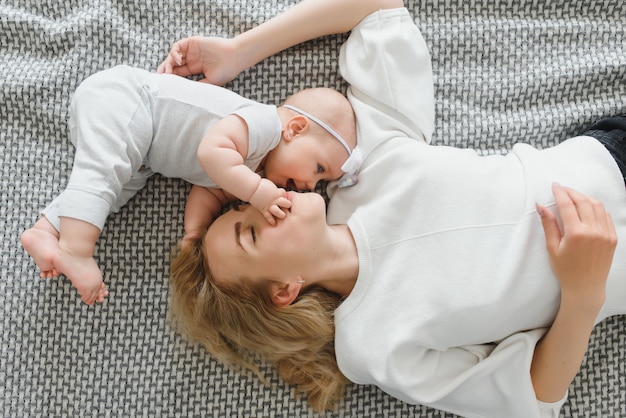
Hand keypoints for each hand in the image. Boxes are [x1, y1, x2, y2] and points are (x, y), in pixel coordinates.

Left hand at [157, 36, 243, 85]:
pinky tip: (178, 60)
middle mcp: (192, 59)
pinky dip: (174, 53)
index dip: (171, 78)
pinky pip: (177, 46)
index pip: (178, 73)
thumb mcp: (210, 83)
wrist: (235, 57)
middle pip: (173, 64)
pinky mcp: (192, 42)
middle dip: (165, 70)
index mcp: (196, 69)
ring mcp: (192, 50)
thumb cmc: (226, 71)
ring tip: (168, 71)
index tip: (165, 85)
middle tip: (160, 78)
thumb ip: (196, 86)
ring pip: (173, 55)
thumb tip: (182, 93)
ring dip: (168, 63)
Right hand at [249, 178, 291, 224]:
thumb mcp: (271, 186)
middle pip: (287, 204)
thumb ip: (276, 191)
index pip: (285, 194)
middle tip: (286, 207)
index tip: (281, 196)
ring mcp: (270, 205)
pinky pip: (268, 216)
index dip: (283, 195)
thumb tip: (280, 193)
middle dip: (287, 205)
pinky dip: (271, 220)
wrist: (252, 188)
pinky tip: (273, 223)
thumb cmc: (260, 185)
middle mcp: (276, 199)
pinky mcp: (264, 209)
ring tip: (282, 215)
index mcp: (278, 192)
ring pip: (279, 212)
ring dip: (281, 214)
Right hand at [537, 184, 616, 308]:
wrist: (586, 286)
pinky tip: (587, 208)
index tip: (554, 186)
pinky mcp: (612, 237)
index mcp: (576, 234)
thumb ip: (548, 224)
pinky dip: (596, 208)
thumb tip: (541, 206)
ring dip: (584, 197)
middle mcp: (593, 231)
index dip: (560, 193)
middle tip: (562, 189)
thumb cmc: (566, 270)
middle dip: (571, 192)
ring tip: (574, 196)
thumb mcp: (552, 248)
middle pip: (583, 201)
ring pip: (597, 205)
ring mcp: (605, 234)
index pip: (567, 205)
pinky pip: (605, 215)